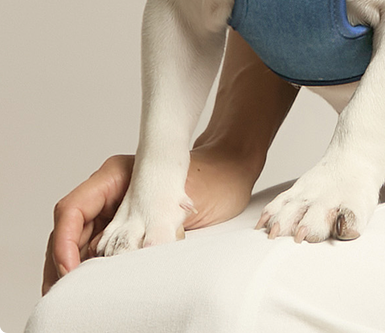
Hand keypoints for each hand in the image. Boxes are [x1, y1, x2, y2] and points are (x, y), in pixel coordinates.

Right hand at [42, 145, 260, 294]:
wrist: (232, 174)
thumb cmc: (212, 176)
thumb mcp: (182, 198)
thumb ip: (155, 223)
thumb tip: (135, 254)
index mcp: (114, 176)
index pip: (72, 210)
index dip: (64, 243)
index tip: (71, 271)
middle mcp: (111, 194)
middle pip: (70, 233)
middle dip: (61, 266)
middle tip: (62, 298)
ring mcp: (119, 214)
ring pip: (84, 247)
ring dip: (78, 273)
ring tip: (77, 300)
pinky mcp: (132, 232)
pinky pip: (106, 255)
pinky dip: (99, 274)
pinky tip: (100, 292)